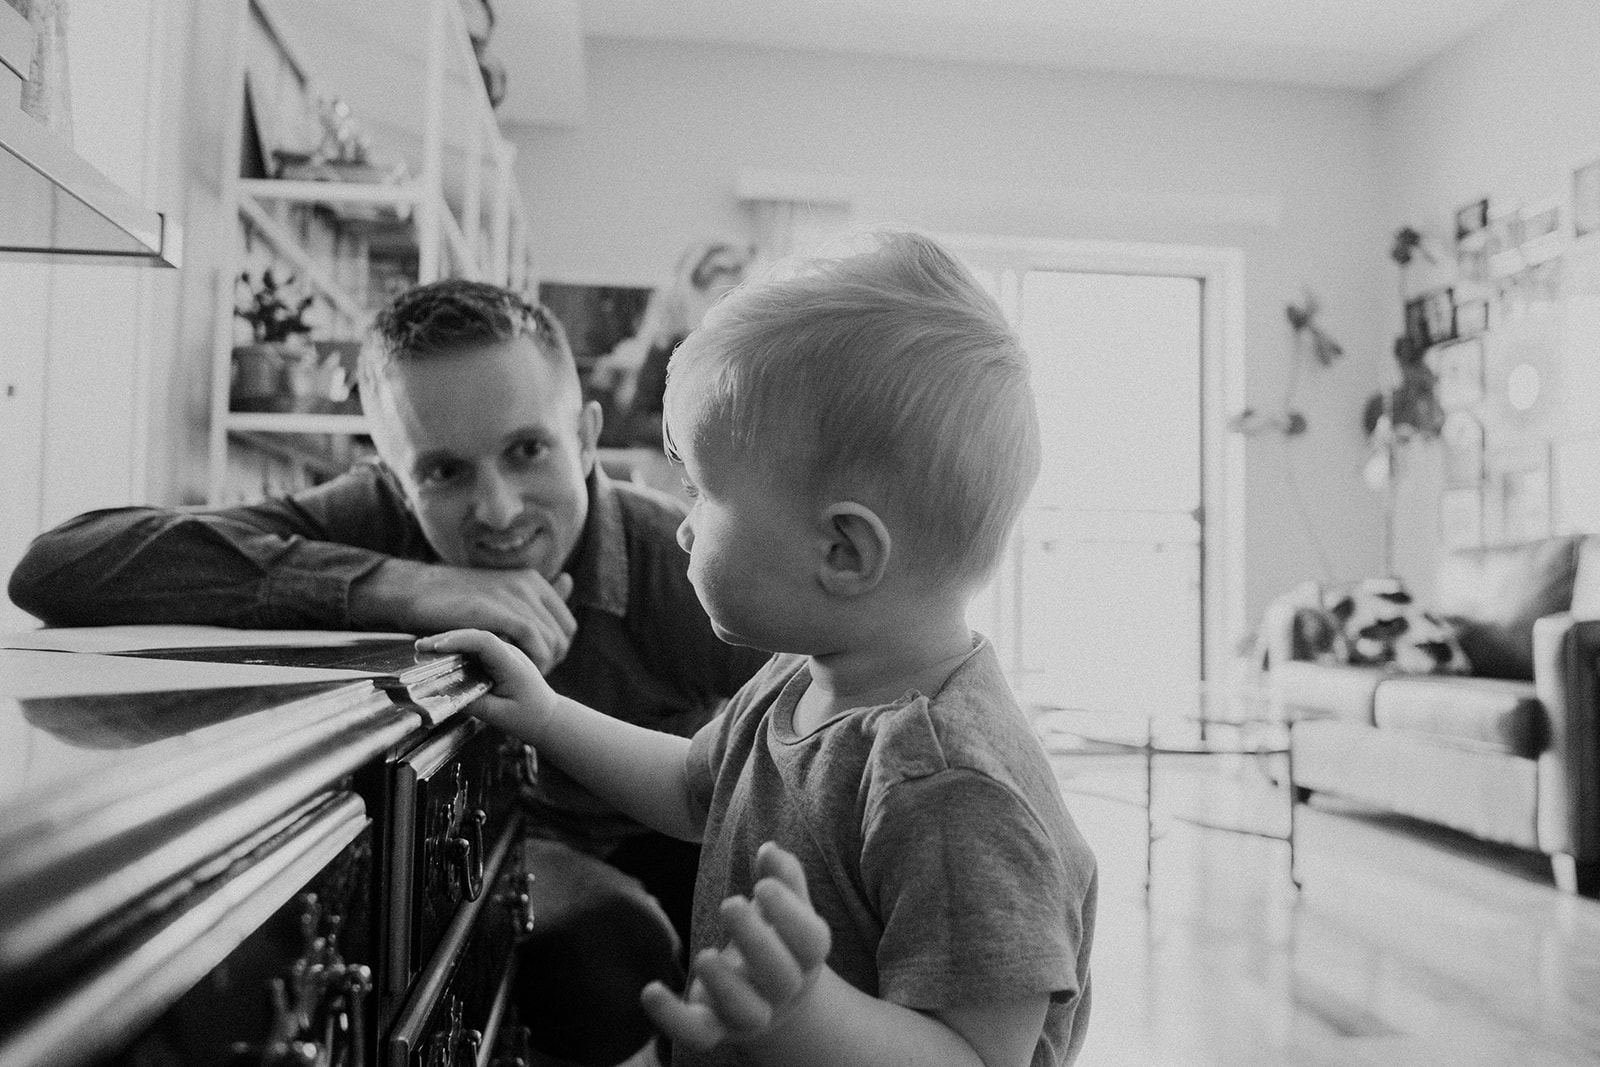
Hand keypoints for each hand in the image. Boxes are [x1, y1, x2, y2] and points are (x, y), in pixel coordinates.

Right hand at [353, 559, 576, 671]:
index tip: (539, 666)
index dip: (558, 651)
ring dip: (539, 664)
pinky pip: (530, 636)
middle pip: (561, 636)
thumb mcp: (499, 591)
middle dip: (550, 662)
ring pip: (549, 639)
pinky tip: (509, 668)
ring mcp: (514, 594)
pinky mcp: (497, 608)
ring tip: (518, 675)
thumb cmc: (453, 597)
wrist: (414, 588)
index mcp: (532, 581)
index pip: (566, 625)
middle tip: (526, 676)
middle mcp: (529, 585)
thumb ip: (531, 594)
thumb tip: (568, 580)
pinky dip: (527, 656)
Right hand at [415, 628, 559, 738]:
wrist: (549, 717)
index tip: (436, 647)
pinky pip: (476, 648)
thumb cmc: (529, 718)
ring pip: (474, 639)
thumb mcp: (499, 715)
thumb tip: (445, 696)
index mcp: (512, 664)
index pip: (485, 642)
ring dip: (450, 642)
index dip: (459, 640)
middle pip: (476, 636)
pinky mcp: (498, 658)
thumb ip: (473, 704)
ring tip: (424, 649)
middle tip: (420, 647)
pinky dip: (458, 649)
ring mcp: (504, 653)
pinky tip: (440, 654)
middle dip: (447, 639)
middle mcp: (509, 653)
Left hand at [641, 842, 831, 1051]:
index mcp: (806, 956)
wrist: (771, 998)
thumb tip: (769, 849)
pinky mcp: (715, 1029)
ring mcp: (751, 1014)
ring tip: (705, 955)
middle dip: (757, 941)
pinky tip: (650, 990)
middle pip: (782, 977)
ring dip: (726, 985)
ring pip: (747, 1013)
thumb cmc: (776, 937)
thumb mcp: (785, 908)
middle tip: (730, 904)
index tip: (763, 885)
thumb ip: (784, 878)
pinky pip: (698, 1034)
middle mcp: (783, 991)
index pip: (811, 941)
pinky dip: (672, 1018)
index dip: (790, 914)